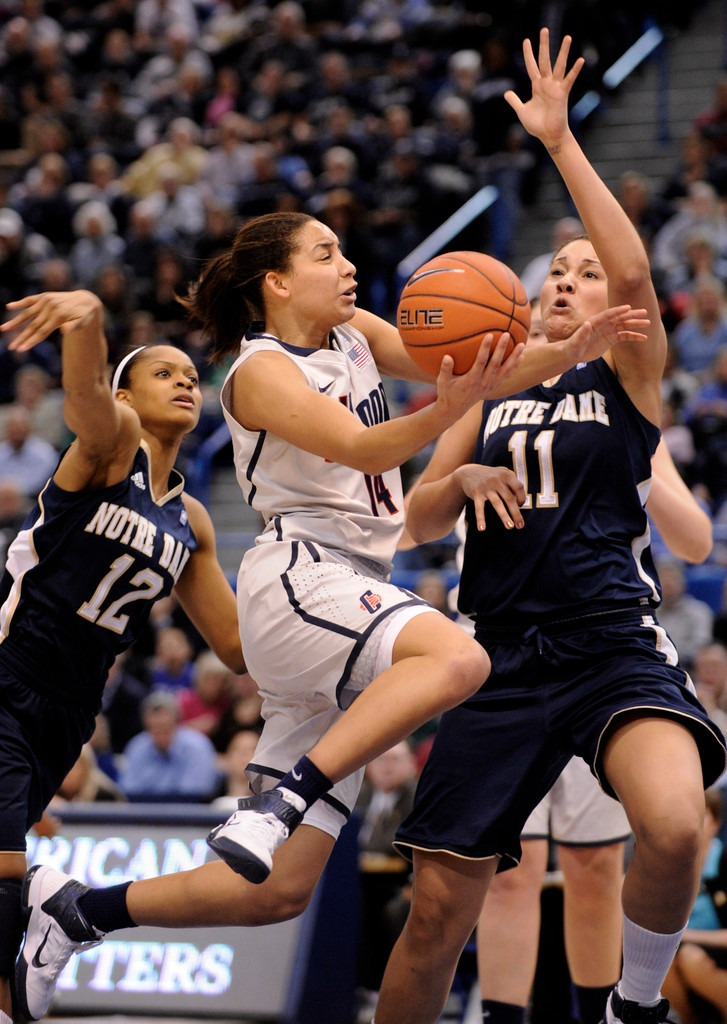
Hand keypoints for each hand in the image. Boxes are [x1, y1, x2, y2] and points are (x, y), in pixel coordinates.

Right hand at [1, 290, 102, 350]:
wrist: (86, 300)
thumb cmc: (84, 316)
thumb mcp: (83, 322)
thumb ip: (73, 326)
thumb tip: (64, 331)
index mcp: (59, 316)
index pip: (42, 332)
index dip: (31, 341)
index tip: (22, 350)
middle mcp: (50, 308)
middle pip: (32, 326)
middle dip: (21, 337)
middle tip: (11, 347)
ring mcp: (46, 301)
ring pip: (27, 313)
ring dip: (15, 322)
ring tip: (3, 329)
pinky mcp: (44, 296)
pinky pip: (29, 300)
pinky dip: (19, 303)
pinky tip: (9, 307)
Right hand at [434, 333, 525, 417]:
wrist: (454, 410)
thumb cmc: (447, 393)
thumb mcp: (442, 382)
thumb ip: (445, 369)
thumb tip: (447, 356)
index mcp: (472, 380)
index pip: (480, 362)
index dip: (485, 348)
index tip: (490, 335)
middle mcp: (483, 383)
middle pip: (496, 363)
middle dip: (502, 349)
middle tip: (507, 334)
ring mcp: (490, 386)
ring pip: (505, 370)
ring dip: (514, 357)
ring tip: (522, 345)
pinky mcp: (493, 387)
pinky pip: (506, 375)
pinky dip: (514, 366)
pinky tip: (521, 357)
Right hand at [454, 463, 525, 531]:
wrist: (469, 472)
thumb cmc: (491, 476)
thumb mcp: (503, 473)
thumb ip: (513, 483)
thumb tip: (520, 501)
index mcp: (506, 475)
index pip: (518, 487)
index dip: (522, 498)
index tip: (520, 506)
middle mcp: (497, 480)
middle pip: (510, 498)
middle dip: (516, 513)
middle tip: (520, 526)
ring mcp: (486, 487)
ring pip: (497, 504)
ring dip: (504, 516)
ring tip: (510, 527)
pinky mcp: (476, 493)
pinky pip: (479, 508)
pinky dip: (480, 519)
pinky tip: (482, 529)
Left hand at [504, 29, 583, 149]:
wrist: (548, 136)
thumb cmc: (537, 125)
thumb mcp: (522, 111)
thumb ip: (515, 101)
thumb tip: (506, 93)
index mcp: (536, 86)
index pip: (531, 66)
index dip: (528, 54)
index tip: (526, 40)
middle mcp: (546, 83)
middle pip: (544, 60)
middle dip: (543, 46)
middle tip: (544, 30)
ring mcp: (555, 88)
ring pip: (559, 66)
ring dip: (563, 52)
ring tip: (567, 37)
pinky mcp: (562, 94)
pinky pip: (569, 80)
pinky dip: (575, 71)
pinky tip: (580, 60)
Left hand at [567, 305, 649, 362]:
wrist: (574, 353)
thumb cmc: (572, 346)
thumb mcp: (576, 341)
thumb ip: (582, 333)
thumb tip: (587, 324)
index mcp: (595, 322)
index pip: (609, 314)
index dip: (618, 311)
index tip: (628, 307)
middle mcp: (604, 324)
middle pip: (620, 318)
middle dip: (632, 315)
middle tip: (644, 312)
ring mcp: (609, 331)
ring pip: (625, 325)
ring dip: (636, 324)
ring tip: (648, 323)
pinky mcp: (612, 339)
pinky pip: (625, 336)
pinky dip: (634, 336)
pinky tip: (644, 338)